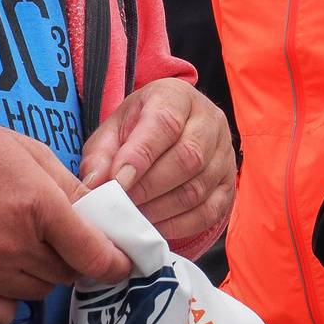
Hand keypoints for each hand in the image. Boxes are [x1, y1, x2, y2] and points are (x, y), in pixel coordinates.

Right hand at [0, 114, 131, 323]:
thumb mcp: (28, 151)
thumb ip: (68, 185)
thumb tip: (99, 211)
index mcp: (37, 206)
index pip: (92, 253)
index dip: (114, 262)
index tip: (121, 263)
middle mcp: (14, 245)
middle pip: (68, 273)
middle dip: (74, 257)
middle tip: (61, 236)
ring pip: (39, 291)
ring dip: (43, 274)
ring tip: (25, 244)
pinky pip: (4, 313)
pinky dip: (11, 299)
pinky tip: (3, 273)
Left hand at [80, 78, 235, 240]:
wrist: (169, 128)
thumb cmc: (137, 129)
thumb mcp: (113, 130)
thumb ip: (101, 155)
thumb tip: (94, 185)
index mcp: (177, 96)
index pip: (165, 124)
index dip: (141, 156)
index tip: (117, 182)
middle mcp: (209, 120)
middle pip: (189, 157)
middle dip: (149, 188)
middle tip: (121, 207)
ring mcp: (225, 152)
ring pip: (199, 187)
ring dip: (161, 210)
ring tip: (133, 219)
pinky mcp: (229, 182)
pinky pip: (211, 211)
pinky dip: (180, 225)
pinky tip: (155, 227)